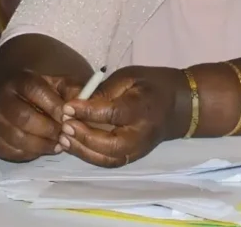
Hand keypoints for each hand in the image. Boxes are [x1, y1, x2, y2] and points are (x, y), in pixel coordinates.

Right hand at [0, 69, 83, 161]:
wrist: (10, 95)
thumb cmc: (42, 93)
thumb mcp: (58, 85)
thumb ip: (73, 92)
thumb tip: (85, 104)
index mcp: (20, 80)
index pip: (35, 90)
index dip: (54, 106)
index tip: (69, 117)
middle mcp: (2, 98)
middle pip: (24, 117)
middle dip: (49, 129)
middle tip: (65, 136)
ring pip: (17, 137)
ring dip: (42, 145)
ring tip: (58, 145)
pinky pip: (11, 151)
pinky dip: (29, 153)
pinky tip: (41, 149)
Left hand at [59, 66, 187, 167]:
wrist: (177, 106)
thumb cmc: (150, 86)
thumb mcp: (128, 77)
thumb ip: (104, 91)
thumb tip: (77, 102)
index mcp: (142, 109)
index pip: (113, 114)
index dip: (88, 112)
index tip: (67, 107)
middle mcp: (141, 134)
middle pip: (111, 144)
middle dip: (84, 136)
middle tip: (64, 125)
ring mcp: (138, 150)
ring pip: (108, 158)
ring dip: (83, 150)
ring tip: (63, 138)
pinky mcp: (132, 157)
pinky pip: (109, 162)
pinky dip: (88, 156)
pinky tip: (72, 146)